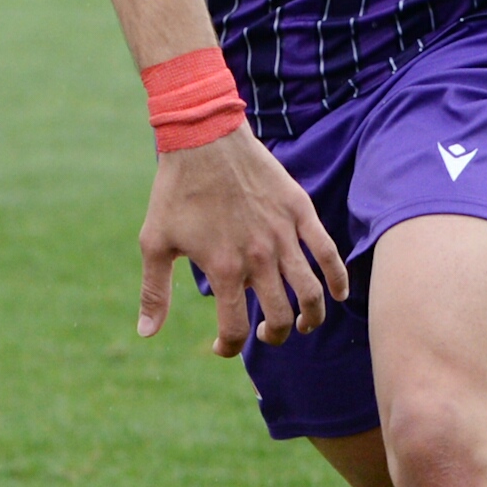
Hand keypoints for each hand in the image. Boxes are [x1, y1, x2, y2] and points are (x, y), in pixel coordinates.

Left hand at [137, 128, 348, 357]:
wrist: (203, 139)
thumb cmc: (175, 191)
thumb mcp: (155, 243)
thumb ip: (154, 291)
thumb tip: (147, 332)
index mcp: (224, 268)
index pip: (234, 329)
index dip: (229, 347)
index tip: (223, 347)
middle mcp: (258, 257)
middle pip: (279, 317)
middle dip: (273, 335)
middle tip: (265, 334)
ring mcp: (283, 234)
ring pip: (310, 292)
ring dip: (310, 318)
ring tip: (303, 325)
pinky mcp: (300, 211)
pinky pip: (328, 252)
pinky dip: (338, 279)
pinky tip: (339, 294)